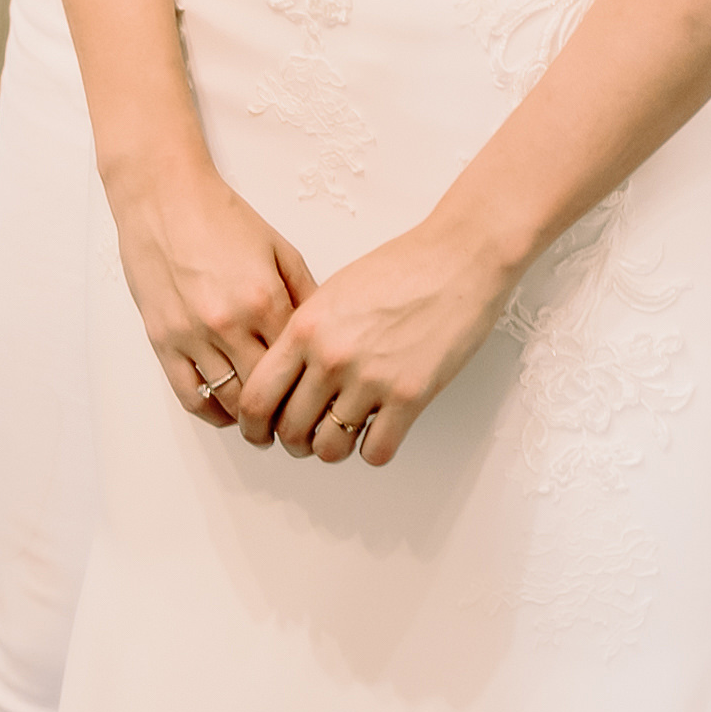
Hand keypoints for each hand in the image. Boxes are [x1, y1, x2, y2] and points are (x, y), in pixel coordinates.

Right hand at [110, 156, 315, 433]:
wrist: (165, 197)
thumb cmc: (221, 218)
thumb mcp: (279, 249)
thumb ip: (305, 294)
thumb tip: (325, 337)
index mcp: (265, 299)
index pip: (298, 366)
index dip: (312, 389)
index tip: (320, 402)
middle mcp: (230, 322)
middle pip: (267, 393)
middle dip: (285, 415)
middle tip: (297, 424)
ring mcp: (193, 334)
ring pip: (230, 401)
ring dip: (251, 421)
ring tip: (264, 425)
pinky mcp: (163, 340)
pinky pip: (190, 395)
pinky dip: (212, 412)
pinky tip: (226, 412)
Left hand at [232, 208, 520, 468]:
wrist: (457, 259)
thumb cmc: (401, 269)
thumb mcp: (334, 292)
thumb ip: (306, 334)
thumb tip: (287, 375)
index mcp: (305, 328)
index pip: (257, 396)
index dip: (253, 424)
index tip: (260, 432)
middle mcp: (331, 357)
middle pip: (290, 429)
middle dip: (293, 443)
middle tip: (303, 439)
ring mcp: (370, 379)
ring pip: (330, 449)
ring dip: (332, 449)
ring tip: (341, 436)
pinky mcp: (410, 396)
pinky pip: (376, 451)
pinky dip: (372, 450)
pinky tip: (378, 431)